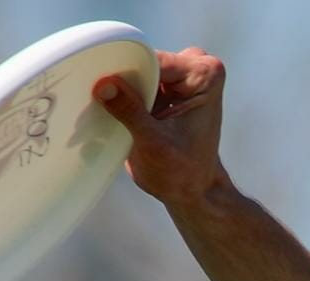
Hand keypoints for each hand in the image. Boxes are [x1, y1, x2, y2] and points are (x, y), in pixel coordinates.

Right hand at [96, 47, 227, 204]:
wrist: (192, 190)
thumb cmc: (184, 172)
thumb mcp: (153, 144)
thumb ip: (130, 111)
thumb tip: (105, 85)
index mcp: (205, 74)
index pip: (155, 61)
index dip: (129, 73)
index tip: (105, 85)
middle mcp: (196, 68)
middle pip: (145, 61)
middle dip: (125, 80)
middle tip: (106, 101)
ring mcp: (180, 76)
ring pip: (138, 68)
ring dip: (122, 88)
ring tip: (112, 110)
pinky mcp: (165, 87)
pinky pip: (137, 80)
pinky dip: (124, 95)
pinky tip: (115, 110)